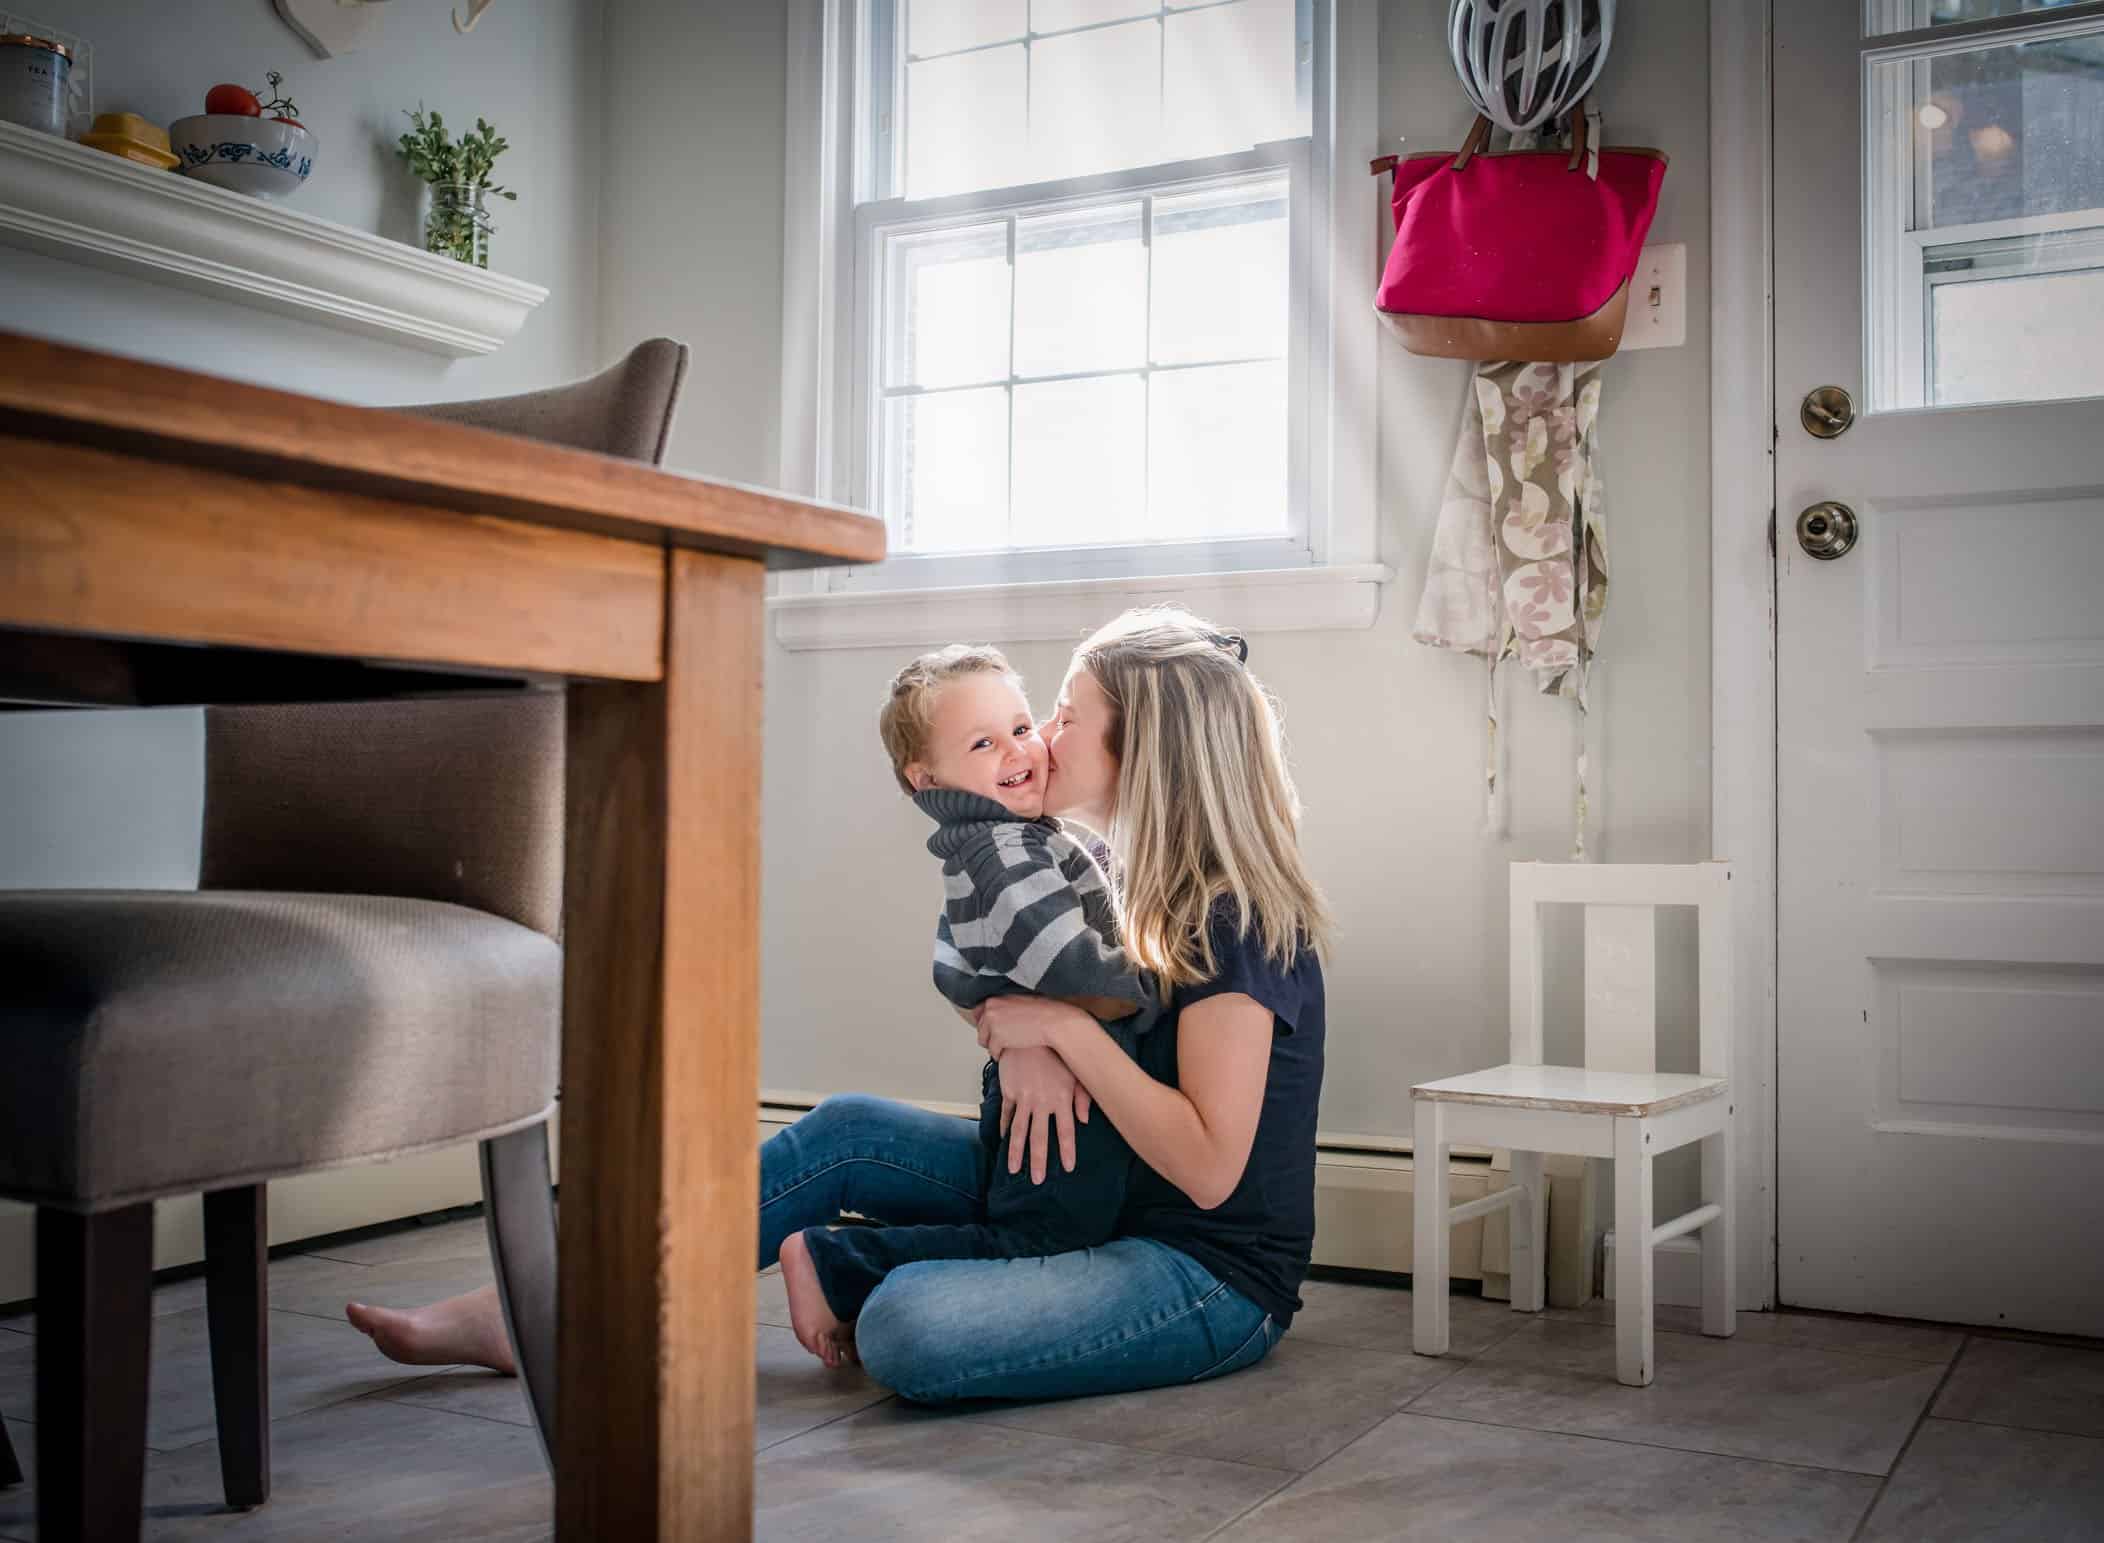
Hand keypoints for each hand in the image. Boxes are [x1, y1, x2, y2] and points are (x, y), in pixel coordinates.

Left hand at [973, 994, 1079, 1057]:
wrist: (1053, 1021)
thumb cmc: (1042, 1011)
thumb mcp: (1018, 1000)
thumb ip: (1003, 1005)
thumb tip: (993, 1016)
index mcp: (994, 998)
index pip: (977, 1012)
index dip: (986, 1022)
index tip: (993, 1028)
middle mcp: (990, 1009)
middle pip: (980, 1028)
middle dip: (990, 1035)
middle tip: (1005, 1038)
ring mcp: (992, 1024)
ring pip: (984, 1041)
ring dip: (994, 1045)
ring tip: (1007, 1045)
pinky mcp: (998, 1038)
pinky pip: (993, 1052)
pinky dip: (1000, 1054)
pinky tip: (1011, 1051)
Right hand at [992, 1046, 1091, 1183]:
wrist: (1031, 1034)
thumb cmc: (1056, 1053)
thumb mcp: (1075, 1073)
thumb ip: (1082, 1097)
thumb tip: (1085, 1119)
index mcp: (1061, 1098)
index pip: (1066, 1131)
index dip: (1066, 1150)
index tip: (1067, 1167)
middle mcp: (1042, 1102)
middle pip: (1040, 1138)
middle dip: (1038, 1161)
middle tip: (1037, 1180)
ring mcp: (1024, 1098)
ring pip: (1019, 1131)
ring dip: (1016, 1152)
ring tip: (1014, 1170)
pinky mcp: (1010, 1091)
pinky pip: (1007, 1114)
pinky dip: (1005, 1128)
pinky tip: (1004, 1140)